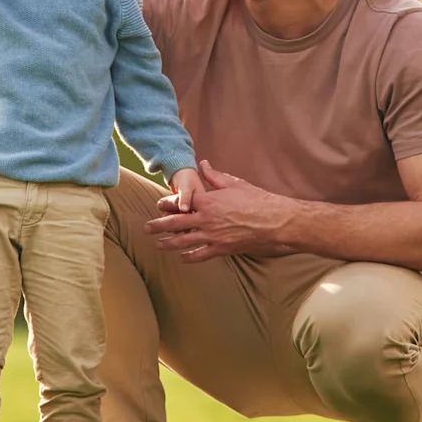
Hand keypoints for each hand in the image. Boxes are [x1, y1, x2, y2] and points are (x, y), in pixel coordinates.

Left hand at [146, 160, 296, 262]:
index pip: (180, 202)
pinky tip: (182, 258)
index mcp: (208, 201)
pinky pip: (200, 255)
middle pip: (175, 223)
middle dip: (158, 226)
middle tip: (146, 228)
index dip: (167, 203)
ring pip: (183, 242)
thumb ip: (214, 176)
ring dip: (168, 244)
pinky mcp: (221, 249)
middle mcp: (206, 219)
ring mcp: (213, 236)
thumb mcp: (234, 183)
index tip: (159, 205)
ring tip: (158, 245)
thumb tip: (203, 164)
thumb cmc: (256, 199)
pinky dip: (189, 257)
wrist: (274, 221)